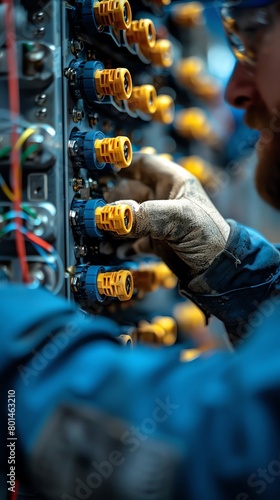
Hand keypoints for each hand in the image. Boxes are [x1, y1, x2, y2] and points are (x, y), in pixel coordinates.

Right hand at [104, 154, 229, 275]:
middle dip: (113, 201)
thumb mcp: (180, 220)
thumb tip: (115, 215)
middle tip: (100, 213)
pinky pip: (131, 238)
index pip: (144, 164)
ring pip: (128, 217)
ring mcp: (158, 221)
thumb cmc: (210, 237)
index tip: (102, 167)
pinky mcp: (155, 241)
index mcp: (173, 183)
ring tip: (103, 234)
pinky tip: (113, 249)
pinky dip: (121, 244)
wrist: (218, 271)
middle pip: (129, 191)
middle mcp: (163, 199)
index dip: (123, 163)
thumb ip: (147, 215)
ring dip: (115, 225)